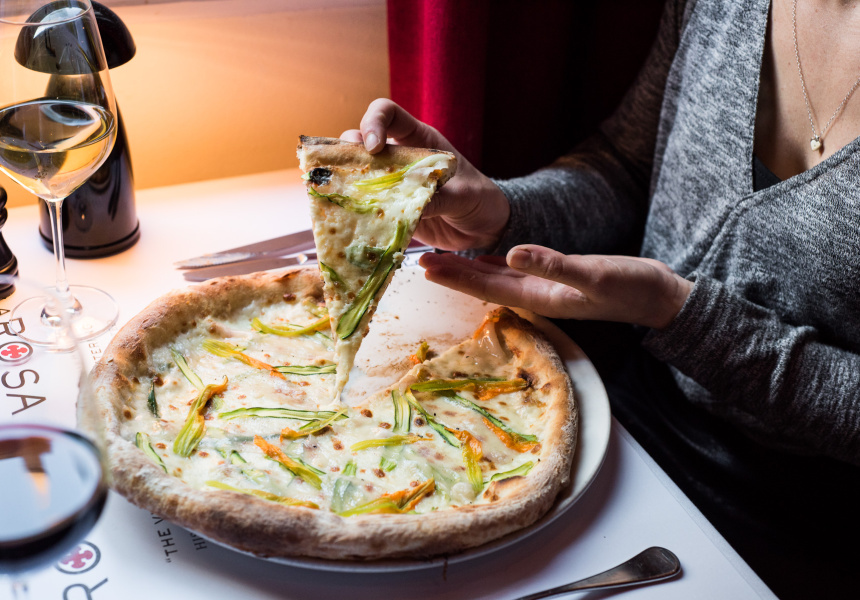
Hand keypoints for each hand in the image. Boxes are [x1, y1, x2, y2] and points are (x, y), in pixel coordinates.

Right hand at [340, 98, 509, 250]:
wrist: (485, 229)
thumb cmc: (481, 199)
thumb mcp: (465, 195)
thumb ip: (441, 197)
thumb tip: (414, 204)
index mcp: (420, 141)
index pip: (389, 114)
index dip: (375, 122)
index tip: (374, 146)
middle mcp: (400, 158)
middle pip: (360, 141)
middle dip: (348, 151)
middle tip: (346, 171)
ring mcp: (392, 184)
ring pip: (357, 174)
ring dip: (346, 182)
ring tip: (343, 195)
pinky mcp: (391, 209)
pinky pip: (366, 206)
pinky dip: (356, 211)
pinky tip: (352, 219)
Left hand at [419, 245, 693, 329]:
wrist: (657, 296)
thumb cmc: (630, 287)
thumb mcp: (593, 274)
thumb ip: (554, 265)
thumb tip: (512, 254)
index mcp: (538, 296)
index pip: (485, 287)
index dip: (454, 277)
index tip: (424, 266)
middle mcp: (534, 294)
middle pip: (481, 284)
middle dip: (450, 273)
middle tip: (416, 258)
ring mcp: (543, 288)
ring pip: (493, 277)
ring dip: (465, 268)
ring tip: (438, 256)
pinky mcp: (553, 278)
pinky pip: (512, 272)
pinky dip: (491, 264)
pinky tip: (481, 257)